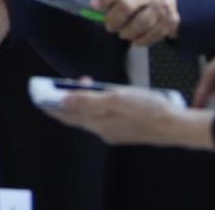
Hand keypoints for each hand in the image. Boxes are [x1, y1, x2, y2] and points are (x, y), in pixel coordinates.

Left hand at [43, 84, 214, 149]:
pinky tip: (102, 96)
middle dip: (64, 100)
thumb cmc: (149, 110)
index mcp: (98, 123)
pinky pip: (102, 118)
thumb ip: (89, 99)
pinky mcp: (124, 129)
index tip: (38, 95)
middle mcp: (103, 130)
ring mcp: (114, 131)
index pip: (66, 115)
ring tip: (82, 84)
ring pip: (89, 116)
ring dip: (81, 101)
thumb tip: (64, 99)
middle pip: (75, 116)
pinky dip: (95, 106)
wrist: (177, 126)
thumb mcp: (117, 98)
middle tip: (59, 85)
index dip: (50, 104)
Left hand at [95, 0, 180, 47]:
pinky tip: (134, 39)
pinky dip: (140, 40)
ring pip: (140, 23)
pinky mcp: (171, 22)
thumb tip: (95, 5)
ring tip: (122, 33)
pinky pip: (152, 35)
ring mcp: (163, 8)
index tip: (95, 6)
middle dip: (114, 18)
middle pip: (128, 5)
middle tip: (109, 26)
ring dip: (127, 32)